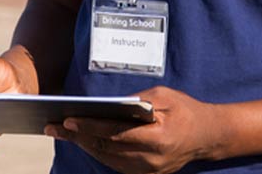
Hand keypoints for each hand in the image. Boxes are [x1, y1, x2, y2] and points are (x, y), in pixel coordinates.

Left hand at [44, 86, 228, 173]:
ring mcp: (149, 169)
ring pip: (107, 158)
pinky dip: (98, 151)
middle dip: (77, 136)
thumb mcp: (164, 96)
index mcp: (158, 138)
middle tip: (52, 127)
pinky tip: (83, 139)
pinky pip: (115, 163)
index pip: (115, 133)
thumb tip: (107, 105)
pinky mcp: (147, 173)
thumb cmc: (185, 110)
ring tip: (62, 132)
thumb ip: (136, 101)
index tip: (68, 119)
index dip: (90, 127)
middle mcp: (151, 158)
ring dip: (83, 145)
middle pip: (106, 148)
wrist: (209, 136)